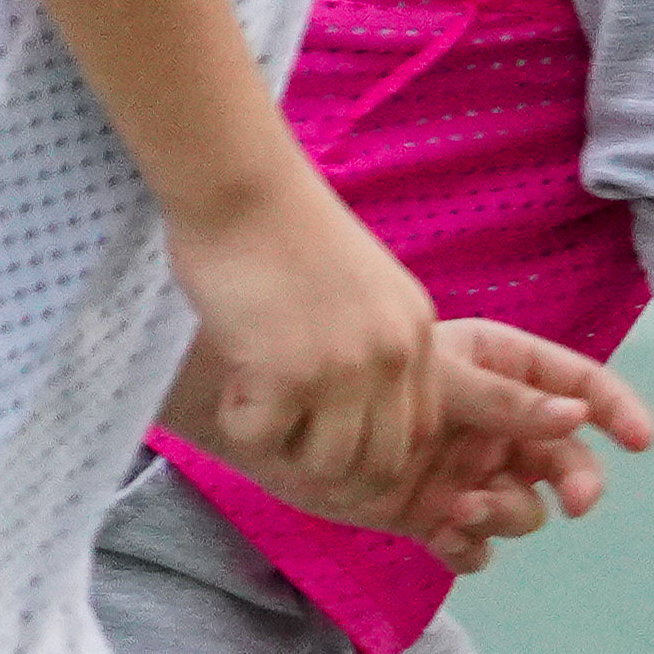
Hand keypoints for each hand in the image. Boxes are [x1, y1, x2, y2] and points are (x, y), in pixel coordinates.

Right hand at [156, 171, 443, 521]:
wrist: (242, 186)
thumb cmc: (284, 228)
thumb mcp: (364, 285)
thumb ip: (374, 341)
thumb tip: (359, 405)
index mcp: (417, 333)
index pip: (422, 430)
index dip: (375, 452)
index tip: (331, 444)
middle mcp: (393, 355)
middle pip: (383, 461)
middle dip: (331, 467)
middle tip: (285, 437)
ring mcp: (345, 368)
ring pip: (328, 463)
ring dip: (285, 449)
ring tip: (255, 404)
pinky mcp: (288, 374)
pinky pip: (265, 441)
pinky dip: (241, 427)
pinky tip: (231, 387)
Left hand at [365, 320, 653, 562]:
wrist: (278, 416)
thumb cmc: (357, 372)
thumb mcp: (439, 378)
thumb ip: (506, 402)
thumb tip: (576, 417)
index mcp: (503, 371)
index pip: (579, 385)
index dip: (617, 410)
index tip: (641, 440)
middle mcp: (494, 426)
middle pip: (564, 459)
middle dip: (576, 482)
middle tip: (575, 503)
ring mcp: (467, 472)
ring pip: (524, 508)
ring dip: (508, 516)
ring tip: (462, 510)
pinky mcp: (432, 515)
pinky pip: (475, 546)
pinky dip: (468, 548)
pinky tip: (443, 536)